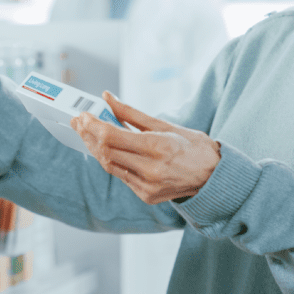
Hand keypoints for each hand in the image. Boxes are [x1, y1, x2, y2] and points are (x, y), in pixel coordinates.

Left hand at [71, 92, 220, 203]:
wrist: (215, 177)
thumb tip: (106, 98)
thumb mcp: (164, 124)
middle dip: (88, 135)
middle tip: (78, 122)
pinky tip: (103, 149)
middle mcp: (151, 169)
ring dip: (94, 148)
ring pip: (109, 165)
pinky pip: (120, 176)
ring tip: (86, 134)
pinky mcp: (145, 196)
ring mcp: (147, 186)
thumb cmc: (193, 146)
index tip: (82, 115)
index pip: (111, 136)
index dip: (92, 125)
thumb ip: (131, 113)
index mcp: (158, 147)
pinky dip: (110, 161)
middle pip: (106, 151)